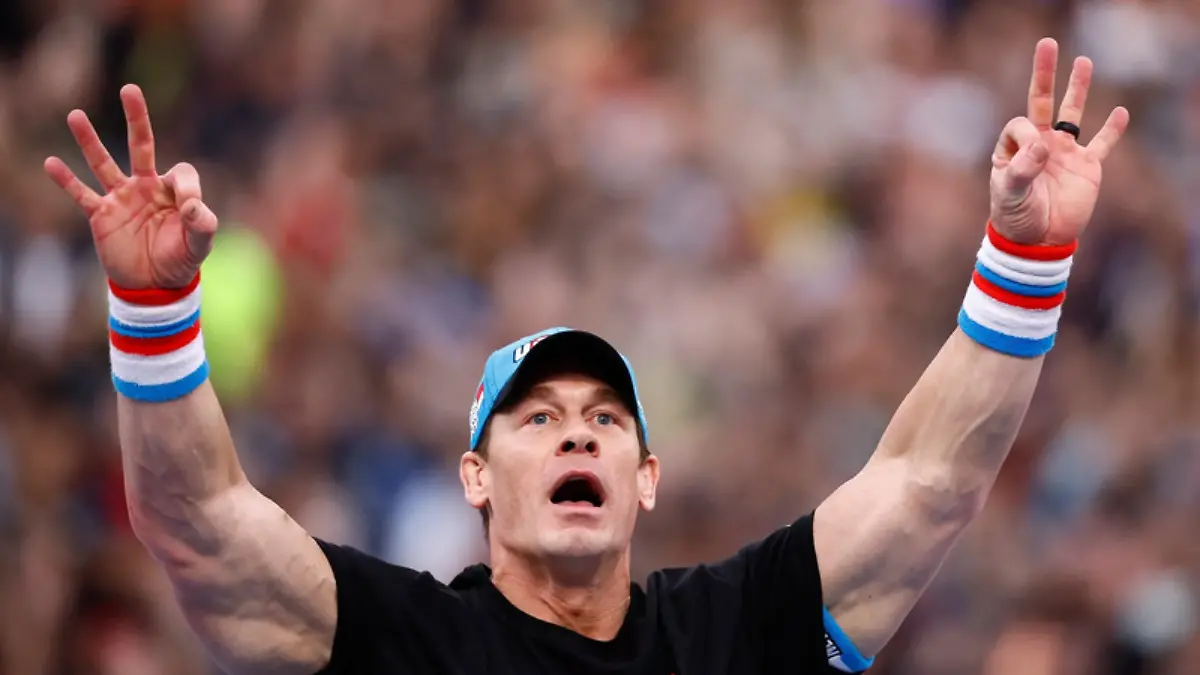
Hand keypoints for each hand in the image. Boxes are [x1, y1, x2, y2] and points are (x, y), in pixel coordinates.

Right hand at [44, 85, 218, 289]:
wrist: (155, 285)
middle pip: (141, 145)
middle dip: (136, 118)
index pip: (181, 172)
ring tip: (75, 115)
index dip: (188, 187)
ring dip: (90, 141)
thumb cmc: (180, 260)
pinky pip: (82, 194)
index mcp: (173, 190)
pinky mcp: (102, 215)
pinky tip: (51, 162)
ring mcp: (121, 198)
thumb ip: (203, 223)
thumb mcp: (200, 244)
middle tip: (130, 90)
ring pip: (104, 163)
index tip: (189, 210)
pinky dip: (67, 180)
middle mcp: (146, 186)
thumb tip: (191, 206)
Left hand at [989, 38, 1129, 245]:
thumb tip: (1042, 145)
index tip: (1034, 156)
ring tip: (1083, 62)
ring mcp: (1064, 153)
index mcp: (1014, 148)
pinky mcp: (1087, 167)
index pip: (1022, 123)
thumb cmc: (1015, 218)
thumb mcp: (1010, 194)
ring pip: (1072, 115)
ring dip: (1078, 89)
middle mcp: (1039, 145)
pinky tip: (1120, 112)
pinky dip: (1112, 130)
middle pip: (1042, 101)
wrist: (1037, 243)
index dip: (1028, 133)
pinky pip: (1102, 144)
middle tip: (1048, 45)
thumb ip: (1021, 169)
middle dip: (1045, 74)